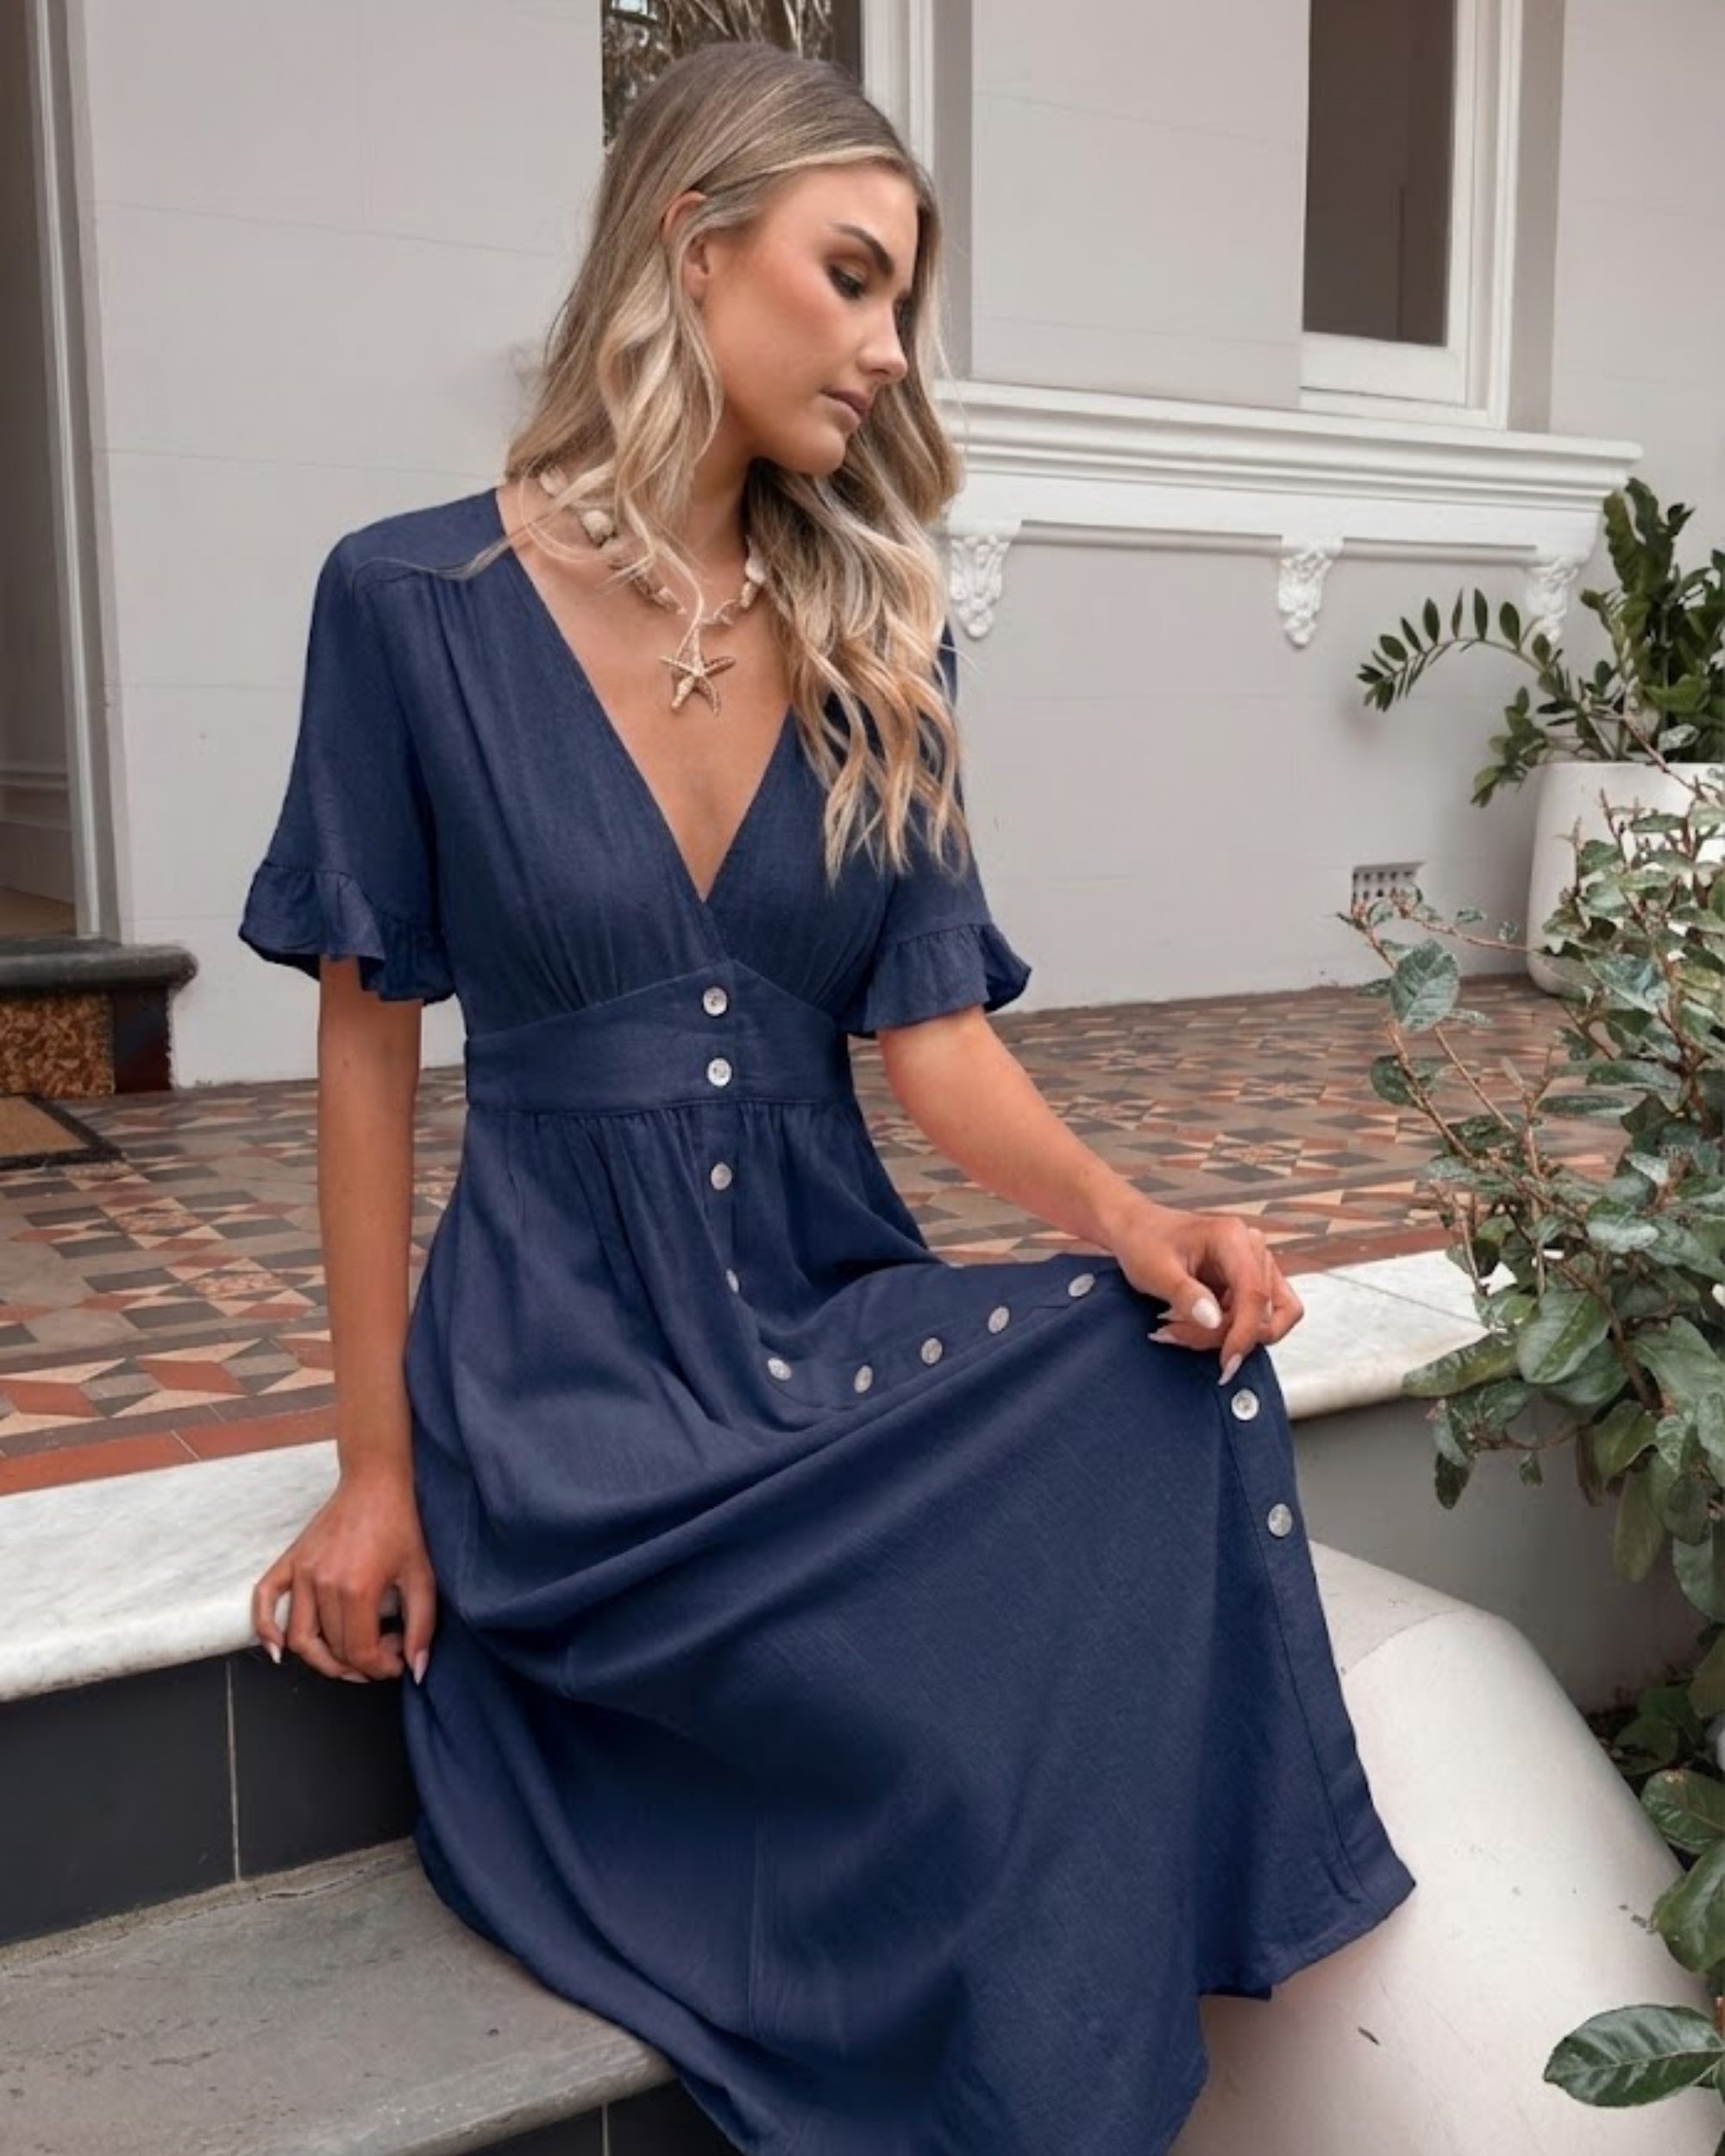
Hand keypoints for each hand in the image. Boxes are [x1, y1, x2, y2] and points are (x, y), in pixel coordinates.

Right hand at [251, 1469, 437, 1685]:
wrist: (375, 1485)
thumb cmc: (399, 1526)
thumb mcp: (422, 1576)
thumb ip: (422, 1627)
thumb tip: (418, 1669)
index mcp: (358, 1589)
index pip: (360, 1652)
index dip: (381, 1668)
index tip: (396, 1661)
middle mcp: (324, 1583)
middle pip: (333, 1649)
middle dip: (360, 1664)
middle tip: (381, 1652)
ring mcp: (302, 1572)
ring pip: (300, 1638)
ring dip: (322, 1661)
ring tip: (347, 1661)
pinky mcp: (290, 1561)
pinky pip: (264, 1600)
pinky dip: (265, 1629)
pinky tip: (277, 1649)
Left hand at [1111, 1203, 1304, 1384]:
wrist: (1137, 1231)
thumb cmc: (1144, 1241)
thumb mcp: (1155, 1270)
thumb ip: (1186, 1295)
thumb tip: (1214, 1321)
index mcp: (1232, 1238)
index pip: (1255, 1293)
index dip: (1245, 1332)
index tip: (1227, 1362)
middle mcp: (1252, 1250)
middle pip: (1262, 1312)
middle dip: (1223, 1335)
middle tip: (1177, 1334)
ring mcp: (1255, 1267)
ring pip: (1261, 1321)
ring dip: (1222, 1336)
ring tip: (1178, 1329)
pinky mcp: (1248, 1285)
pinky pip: (1251, 1320)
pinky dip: (1224, 1332)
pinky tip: (1190, 1326)